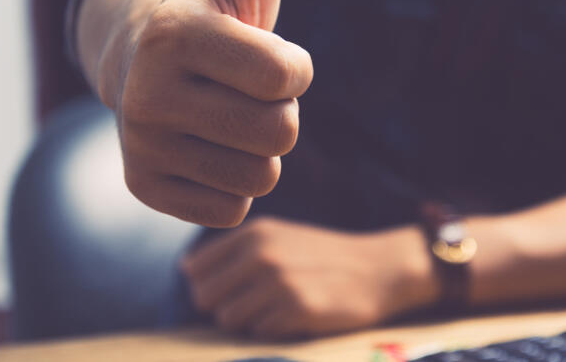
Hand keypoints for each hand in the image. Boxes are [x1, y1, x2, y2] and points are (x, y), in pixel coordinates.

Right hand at [86, 0, 312, 226]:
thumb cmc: (215, 17)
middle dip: (282, 113)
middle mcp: (148, 93)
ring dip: (261, 151)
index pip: (287, 76)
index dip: (295, 69)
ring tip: (230, 119)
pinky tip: (212, 150)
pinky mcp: (144, 187)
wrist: (148, 65)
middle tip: (249, 94)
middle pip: (280, 133)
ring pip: (261, 177)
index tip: (271, 57)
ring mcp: (141, 145)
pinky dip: (236, 185)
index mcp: (177, 35)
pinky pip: (233, 209)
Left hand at [181, 217, 438, 338]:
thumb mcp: (278, 237)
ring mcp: (279, 281)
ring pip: (227, 318)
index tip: (231, 289)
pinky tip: (294, 317)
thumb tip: (187, 271)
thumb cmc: (321, 256)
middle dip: (222, 306)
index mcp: (254, 233)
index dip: (208, 285)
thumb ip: (234, 250)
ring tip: (275, 309)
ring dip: (246, 320)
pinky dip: (270, 329)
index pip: (195, 269)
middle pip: (205, 297)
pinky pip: (257, 331)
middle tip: (254, 303)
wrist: (379, 269)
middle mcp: (262, 253)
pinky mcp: (297, 309)